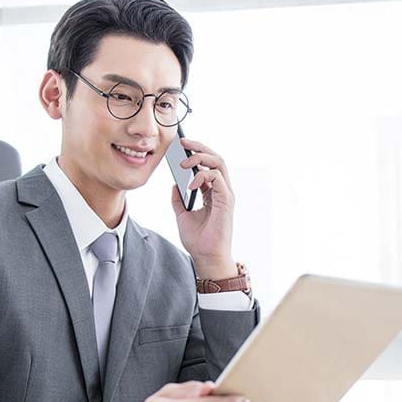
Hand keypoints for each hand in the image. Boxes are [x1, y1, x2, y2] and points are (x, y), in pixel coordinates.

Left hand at [170, 138, 236, 279]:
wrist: (206, 258)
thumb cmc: (198, 241)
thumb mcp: (182, 215)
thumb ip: (179, 199)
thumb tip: (174, 184)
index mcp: (213, 193)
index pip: (208, 165)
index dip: (196, 153)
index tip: (180, 147)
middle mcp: (221, 191)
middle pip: (215, 159)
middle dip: (199, 147)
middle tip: (183, 143)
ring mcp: (225, 194)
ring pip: (219, 163)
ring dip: (200, 157)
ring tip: (184, 162)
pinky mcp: (226, 200)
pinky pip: (216, 177)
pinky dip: (202, 176)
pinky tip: (190, 184)